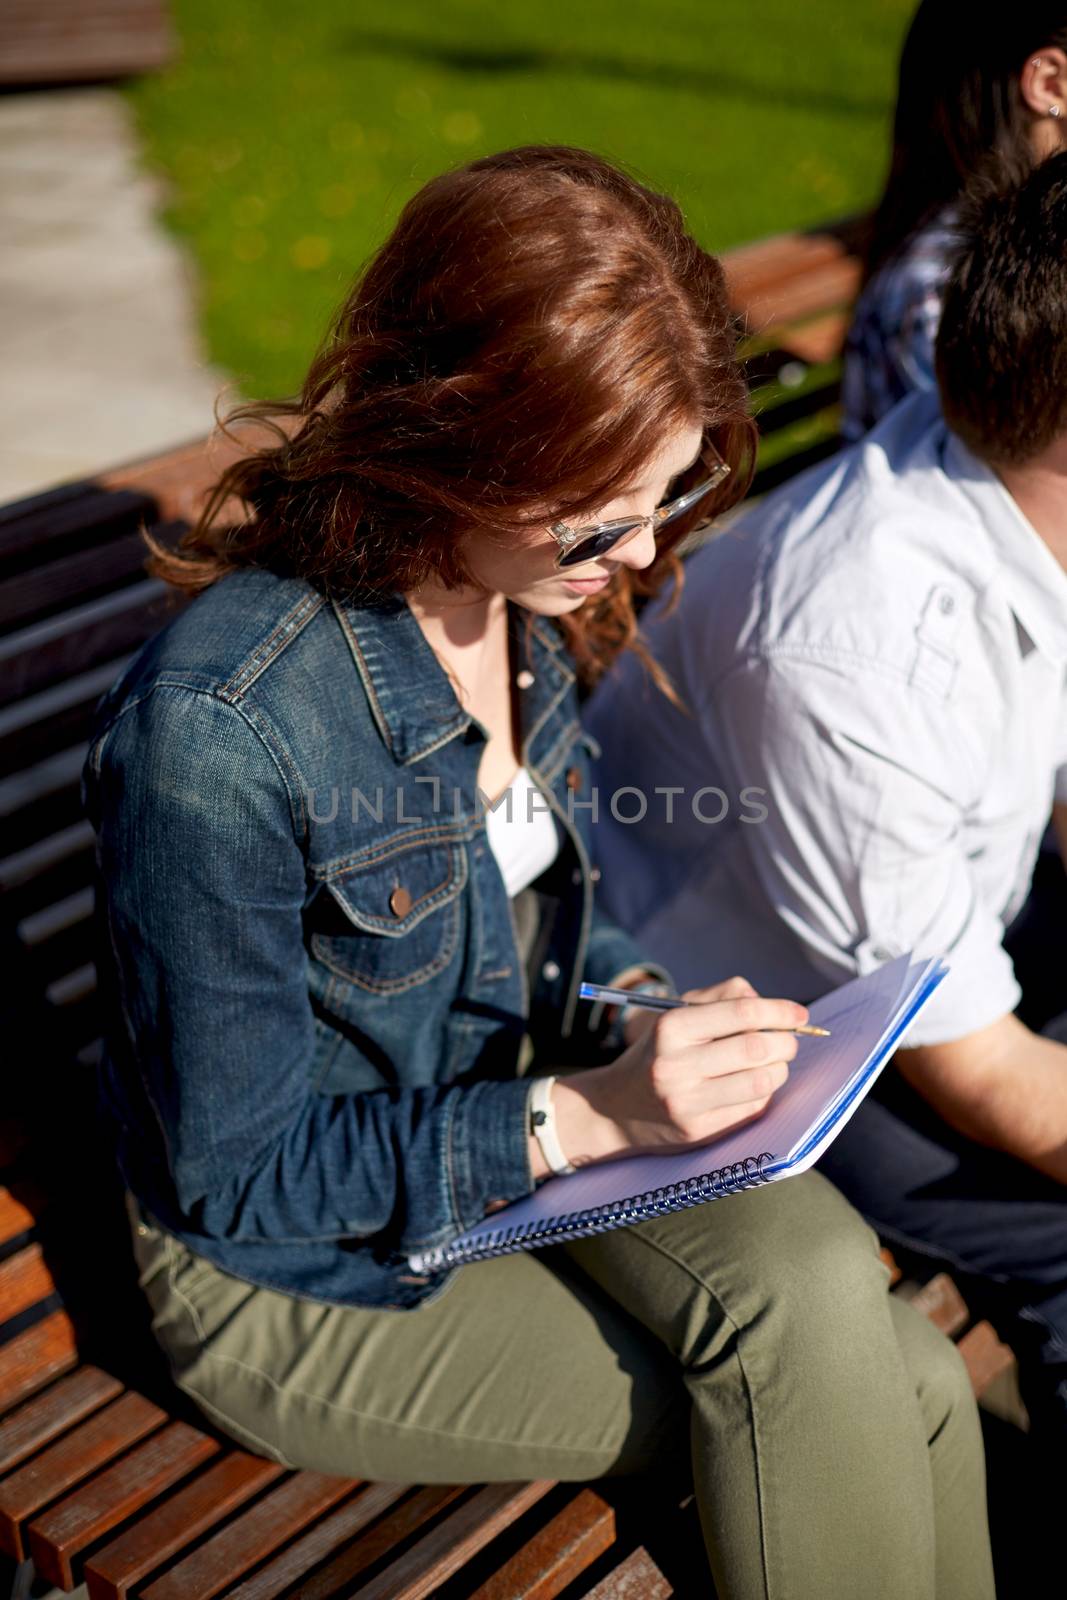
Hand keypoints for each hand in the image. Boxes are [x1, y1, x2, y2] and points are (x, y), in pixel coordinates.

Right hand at [552, 976, 805, 1165]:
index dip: (779, 1011)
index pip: (741, 1012)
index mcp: (671, 1027)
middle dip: (786, 1042)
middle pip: (756, 1048)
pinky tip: (756, 1084)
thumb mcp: (676, 1014)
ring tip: (775, 1062)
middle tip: (790, 1040)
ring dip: (780, 1069)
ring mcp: (687, 1101)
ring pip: (761, 1081)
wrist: (615, 1109)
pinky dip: (765, 1092)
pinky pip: (752, 1108)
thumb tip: (766, 1001)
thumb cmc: (658, 1052)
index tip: (800, 1013)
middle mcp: (676, 1065)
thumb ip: (721, 997)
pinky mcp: (699, 1130)